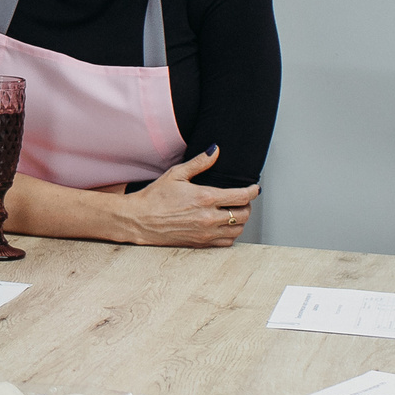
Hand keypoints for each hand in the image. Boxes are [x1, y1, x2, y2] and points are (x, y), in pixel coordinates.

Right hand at [117, 150, 258, 246]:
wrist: (140, 219)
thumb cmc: (155, 197)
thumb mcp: (176, 174)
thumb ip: (199, 163)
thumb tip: (215, 150)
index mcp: (205, 198)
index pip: (241, 196)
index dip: (252, 191)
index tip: (254, 188)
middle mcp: (208, 217)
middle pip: (243, 215)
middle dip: (247, 205)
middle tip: (242, 199)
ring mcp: (205, 233)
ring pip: (237, 230)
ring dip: (240, 221)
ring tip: (234, 212)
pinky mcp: (200, 243)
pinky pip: (226, 242)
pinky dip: (230, 234)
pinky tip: (223, 225)